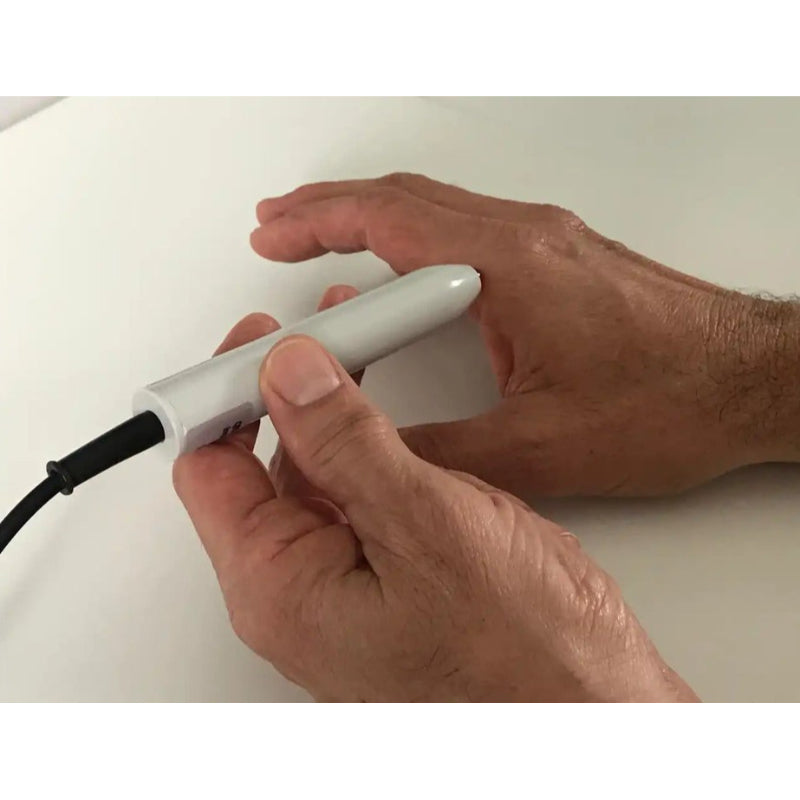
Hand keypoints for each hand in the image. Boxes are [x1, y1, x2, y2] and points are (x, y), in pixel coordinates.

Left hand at [173, 308, 696, 700]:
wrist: (592, 704)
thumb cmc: (524, 657)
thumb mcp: (428, 529)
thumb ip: (348, 444)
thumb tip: (289, 375)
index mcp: (282, 587)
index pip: (211, 471)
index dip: (223, 397)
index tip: (258, 342)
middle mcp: (303, 585)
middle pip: (257, 463)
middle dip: (284, 391)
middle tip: (320, 335)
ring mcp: (347, 574)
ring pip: (314, 468)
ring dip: (331, 407)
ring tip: (358, 348)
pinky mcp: (389, 563)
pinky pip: (357, 487)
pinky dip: (368, 437)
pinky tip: (389, 408)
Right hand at [250, 173, 799, 495]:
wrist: (752, 381)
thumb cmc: (673, 399)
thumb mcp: (540, 447)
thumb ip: (446, 451)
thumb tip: (381, 453)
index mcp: (508, 266)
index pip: (387, 220)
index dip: (316, 223)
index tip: (271, 235)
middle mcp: (525, 236)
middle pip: (402, 198)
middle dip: (328, 209)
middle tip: (277, 228)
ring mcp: (544, 240)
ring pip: (433, 208)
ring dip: (370, 219)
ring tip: (322, 245)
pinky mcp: (558, 257)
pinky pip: (466, 228)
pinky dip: (415, 237)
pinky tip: (402, 271)